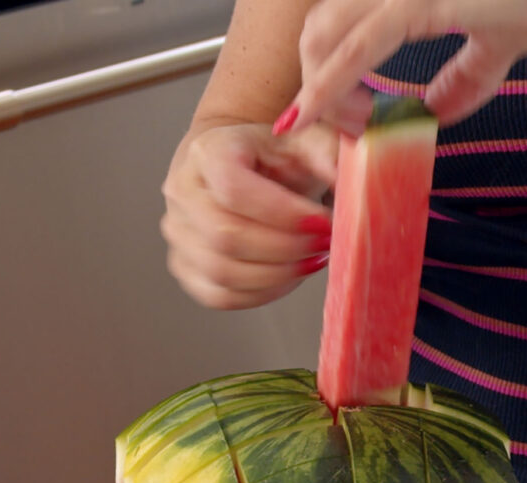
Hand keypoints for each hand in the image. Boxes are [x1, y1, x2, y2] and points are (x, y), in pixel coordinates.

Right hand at [161, 122, 337, 309]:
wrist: (241, 167)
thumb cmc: (274, 157)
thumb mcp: (306, 142)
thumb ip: (329, 154)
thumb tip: (348, 182)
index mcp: (206, 152)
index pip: (234, 190)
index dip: (283, 214)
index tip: (324, 223)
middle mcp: (181, 192)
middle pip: (225, 238)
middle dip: (285, 250)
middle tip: (323, 247)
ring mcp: (178, 234)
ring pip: (223, 273)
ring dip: (277, 276)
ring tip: (310, 261)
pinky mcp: (185, 267)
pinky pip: (221, 296)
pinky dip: (262, 294)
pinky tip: (288, 276)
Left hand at [277, 0, 526, 127]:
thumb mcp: (501, 43)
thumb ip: (464, 78)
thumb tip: (438, 113)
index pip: (339, 25)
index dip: (326, 75)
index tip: (344, 118)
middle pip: (318, 31)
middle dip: (319, 89)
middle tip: (354, 130)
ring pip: (323, 37)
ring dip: (325, 94)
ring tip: (358, 130)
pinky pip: (360, 47)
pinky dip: (331, 87)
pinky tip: (313, 114)